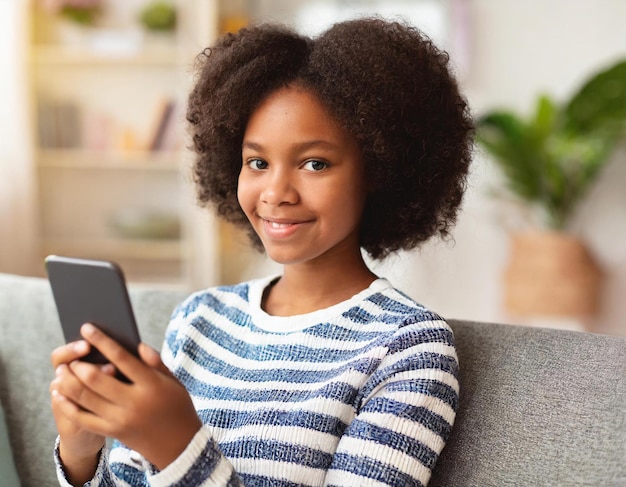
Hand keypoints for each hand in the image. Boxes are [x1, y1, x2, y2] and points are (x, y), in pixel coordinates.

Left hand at [51, 323, 201, 470]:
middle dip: (79, 364)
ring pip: (85, 398)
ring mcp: (121, 419)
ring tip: (62, 370)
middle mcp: (134, 402)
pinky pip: (83, 418)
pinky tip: (59, 394)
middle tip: (72, 354)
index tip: (87, 327)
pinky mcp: (112, 432)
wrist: (179, 445)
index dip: (102, 341)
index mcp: (151, 384)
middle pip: (97, 379)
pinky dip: (67, 405)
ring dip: (69, 382)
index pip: (122, 358)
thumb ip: (155, 362)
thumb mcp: (173, 381)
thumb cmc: (177, 406)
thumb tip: (137, 344)